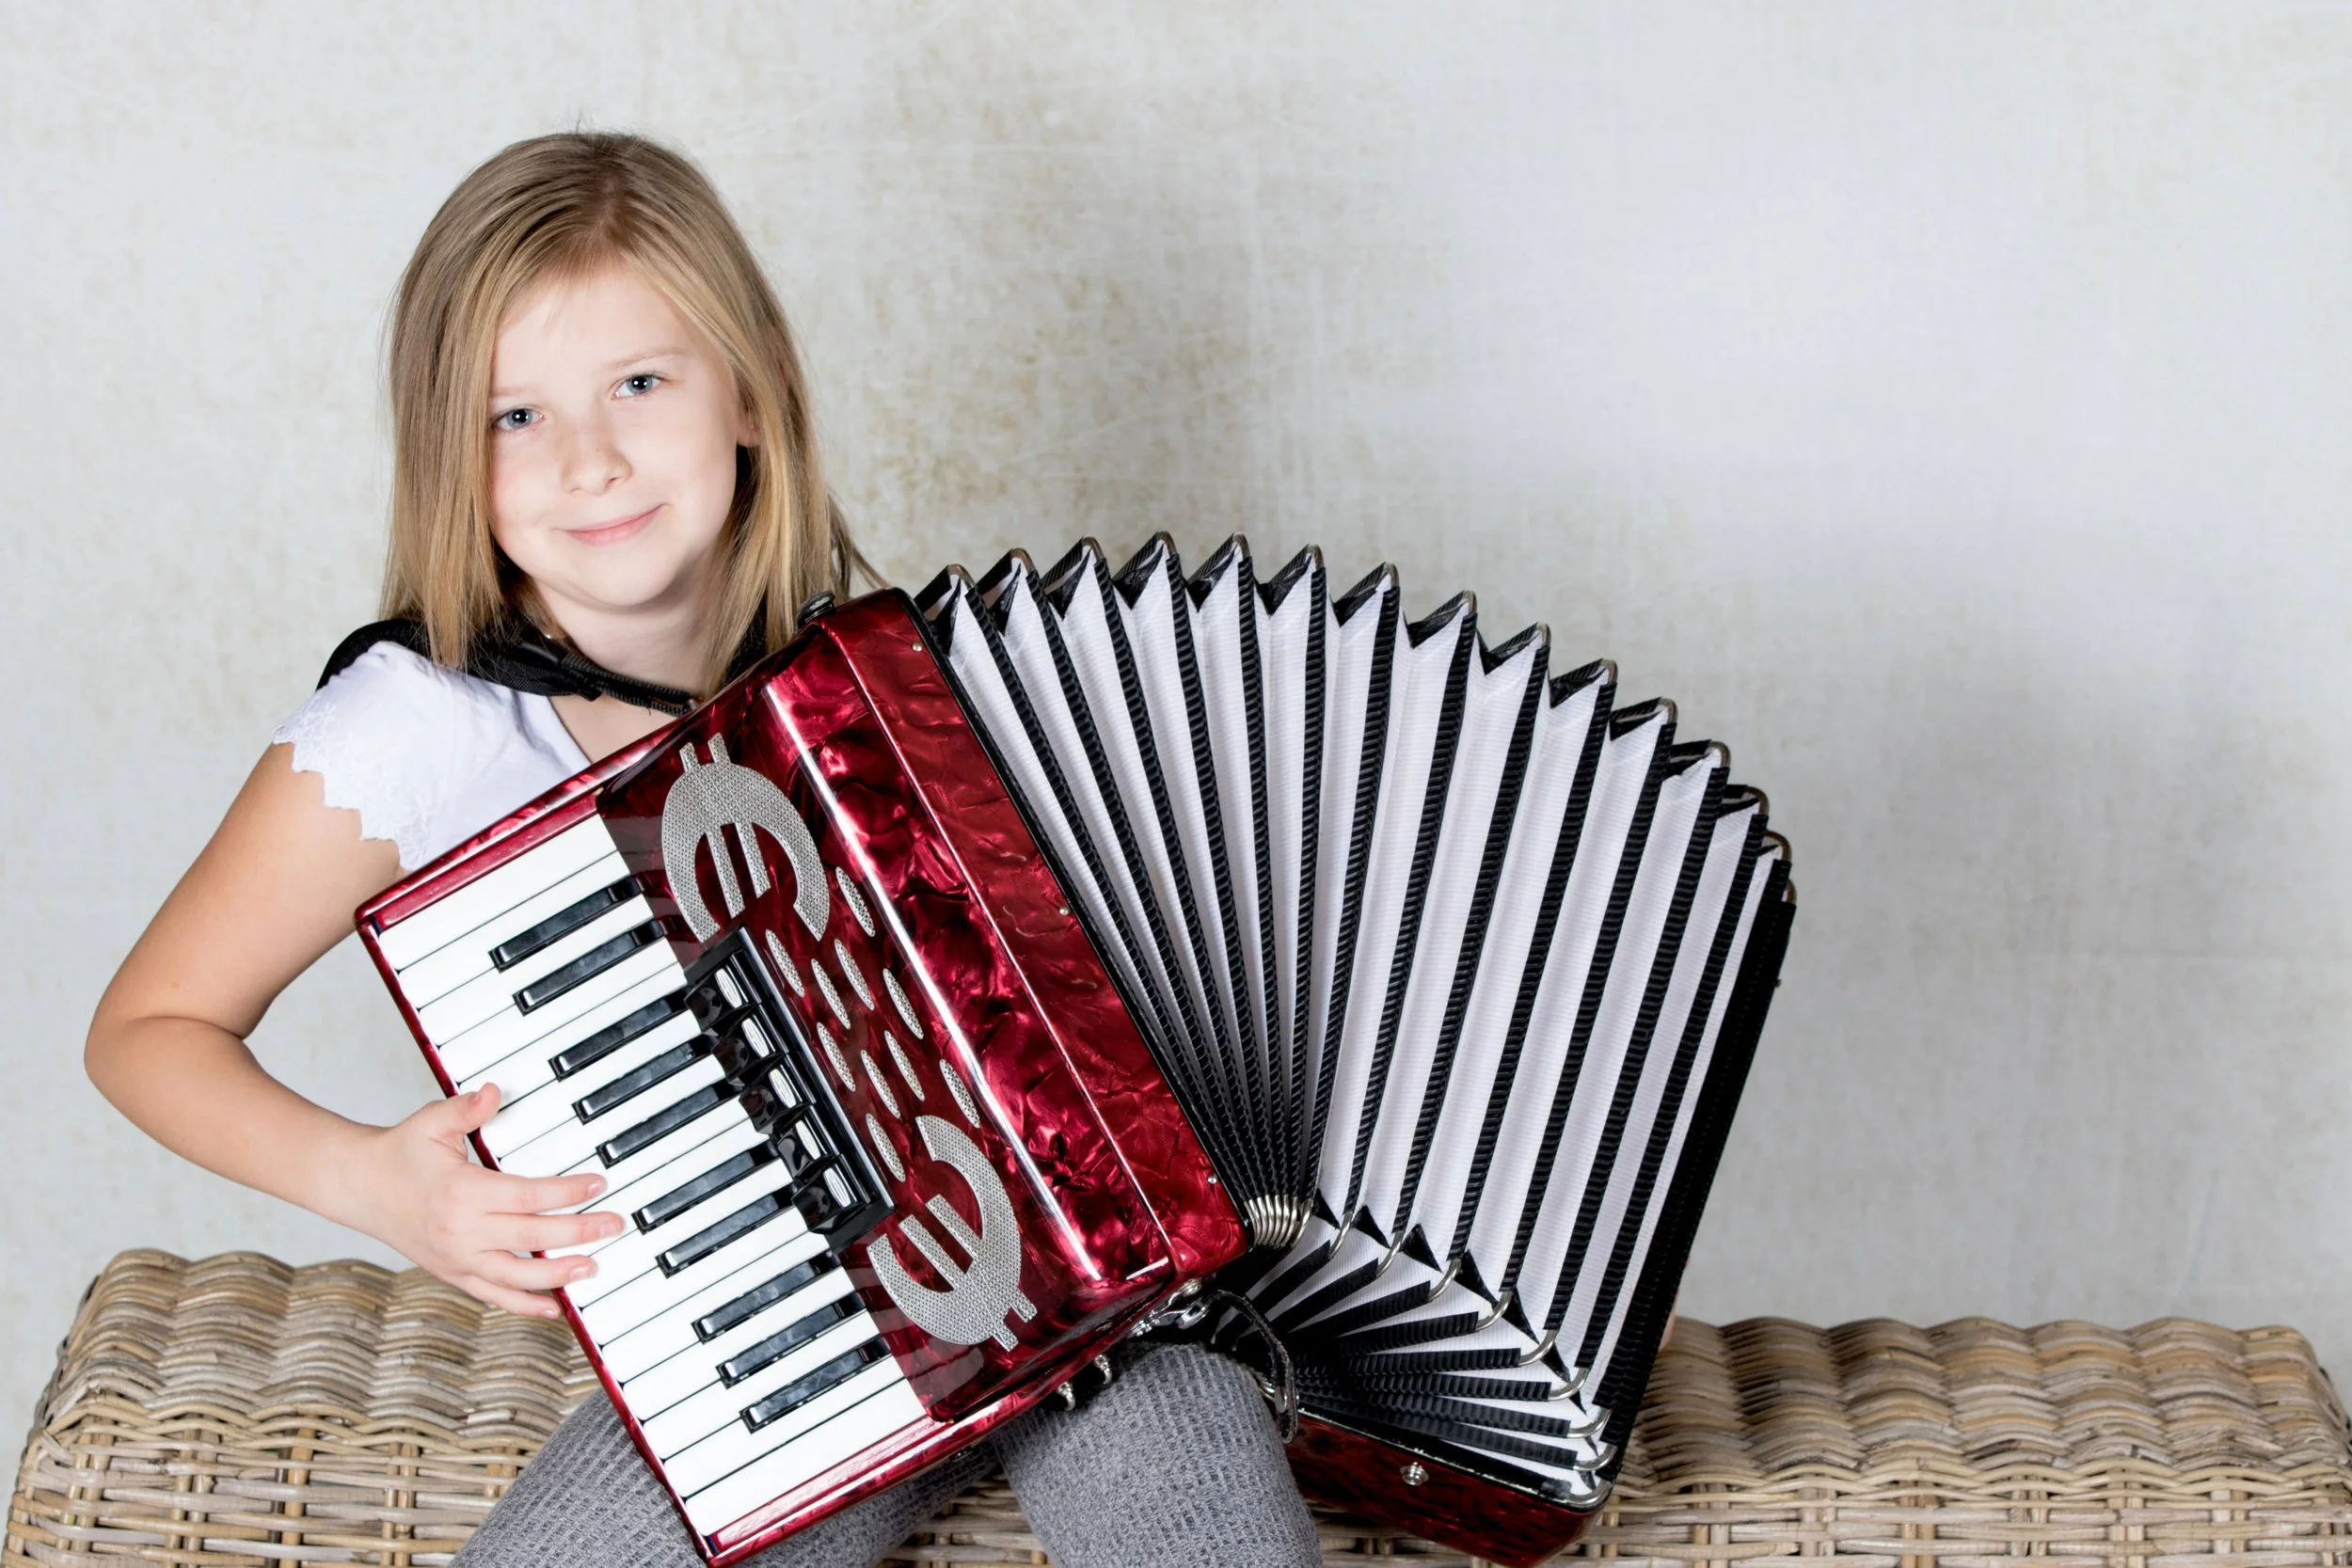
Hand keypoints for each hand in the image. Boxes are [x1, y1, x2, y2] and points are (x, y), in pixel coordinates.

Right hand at [342, 1085, 622, 1318]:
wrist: (358, 1187)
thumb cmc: (400, 1153)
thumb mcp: (431, 1122)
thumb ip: (466, 1109)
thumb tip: (494, 1092)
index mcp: (462, 1192)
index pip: (527, 1196)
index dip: (566, 1192)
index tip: (597, 1185)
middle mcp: (461, 1232)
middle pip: (531, 1238)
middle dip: (577, 1233)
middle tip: (613, 1226)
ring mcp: (456, 1259)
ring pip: (516, 1277)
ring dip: (557, 1277)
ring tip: (591, 1269)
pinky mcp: (452, 1273)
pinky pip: (494, 1296)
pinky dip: (524, 1306)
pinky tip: (555, 1309)